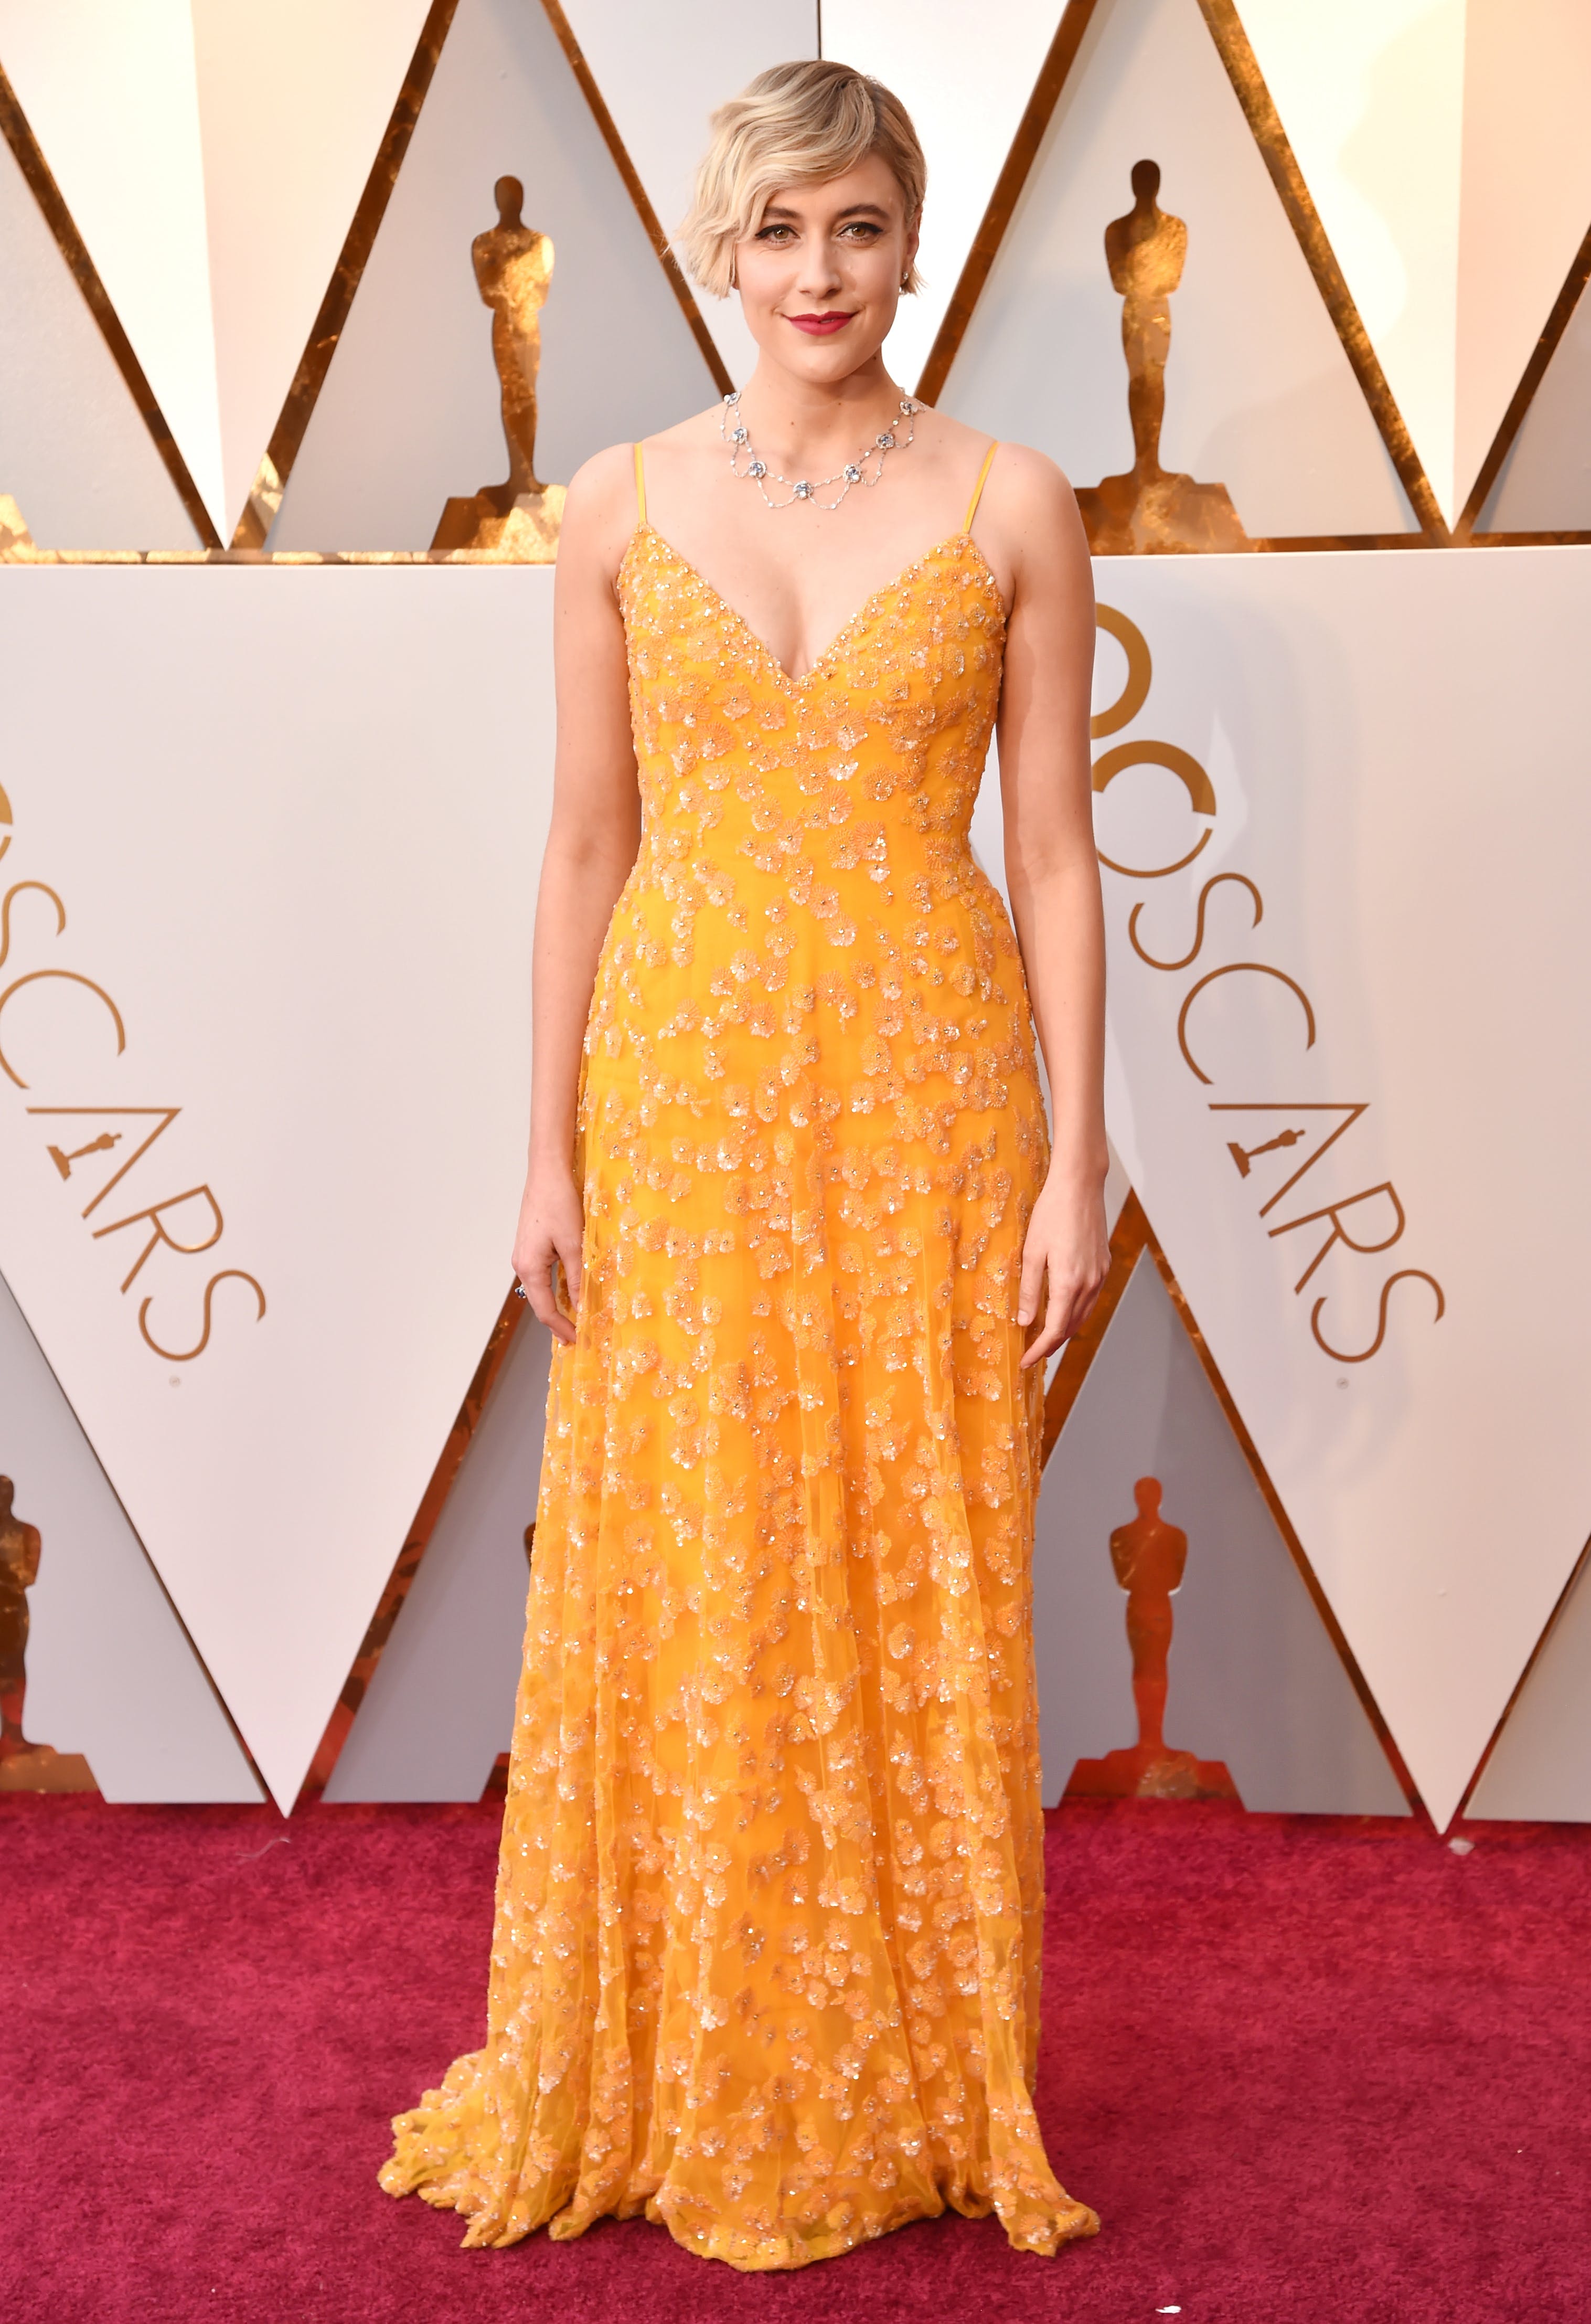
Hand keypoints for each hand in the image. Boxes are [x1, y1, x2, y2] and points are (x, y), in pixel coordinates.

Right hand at [512, 1163, 583, 1345]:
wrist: (548, 1172)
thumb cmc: (559, 1203)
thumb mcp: (573, 1244)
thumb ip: (578, 1278)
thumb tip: (583, 1308)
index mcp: (528, 1268)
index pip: (545, 1310)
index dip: (562, 1328)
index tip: (579, 1341)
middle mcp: (521, 1264)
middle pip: (540, 1303)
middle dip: (559, 1321)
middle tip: (580, 1335)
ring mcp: (525, 1254)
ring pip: (542, 1288)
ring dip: (559, 1304)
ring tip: (579, 1317)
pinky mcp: (532, 1245)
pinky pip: (543, 1275)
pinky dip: (557, 1287)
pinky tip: (572, 1290)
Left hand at [1016, 1170, 1108, 1370]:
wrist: (1080, 1186)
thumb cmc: (1051, 1214)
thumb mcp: (1032, 1252)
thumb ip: (1029, 1290)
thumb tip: (1024, 1321)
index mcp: (1068, 1283)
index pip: (1054, 1331)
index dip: (1039, 1350)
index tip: (1024, 1362)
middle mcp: (1089, 1284)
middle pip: (1070, 1328)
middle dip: (1050, 1345)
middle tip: (1031, 1354)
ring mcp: (1100, 1275)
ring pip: (1083, 1316)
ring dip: (1064, 1330)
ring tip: (1044, 1338)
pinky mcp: (1104, 1266)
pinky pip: (1091, 1300)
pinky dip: (1076, 1313)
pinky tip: (1063, 1311)